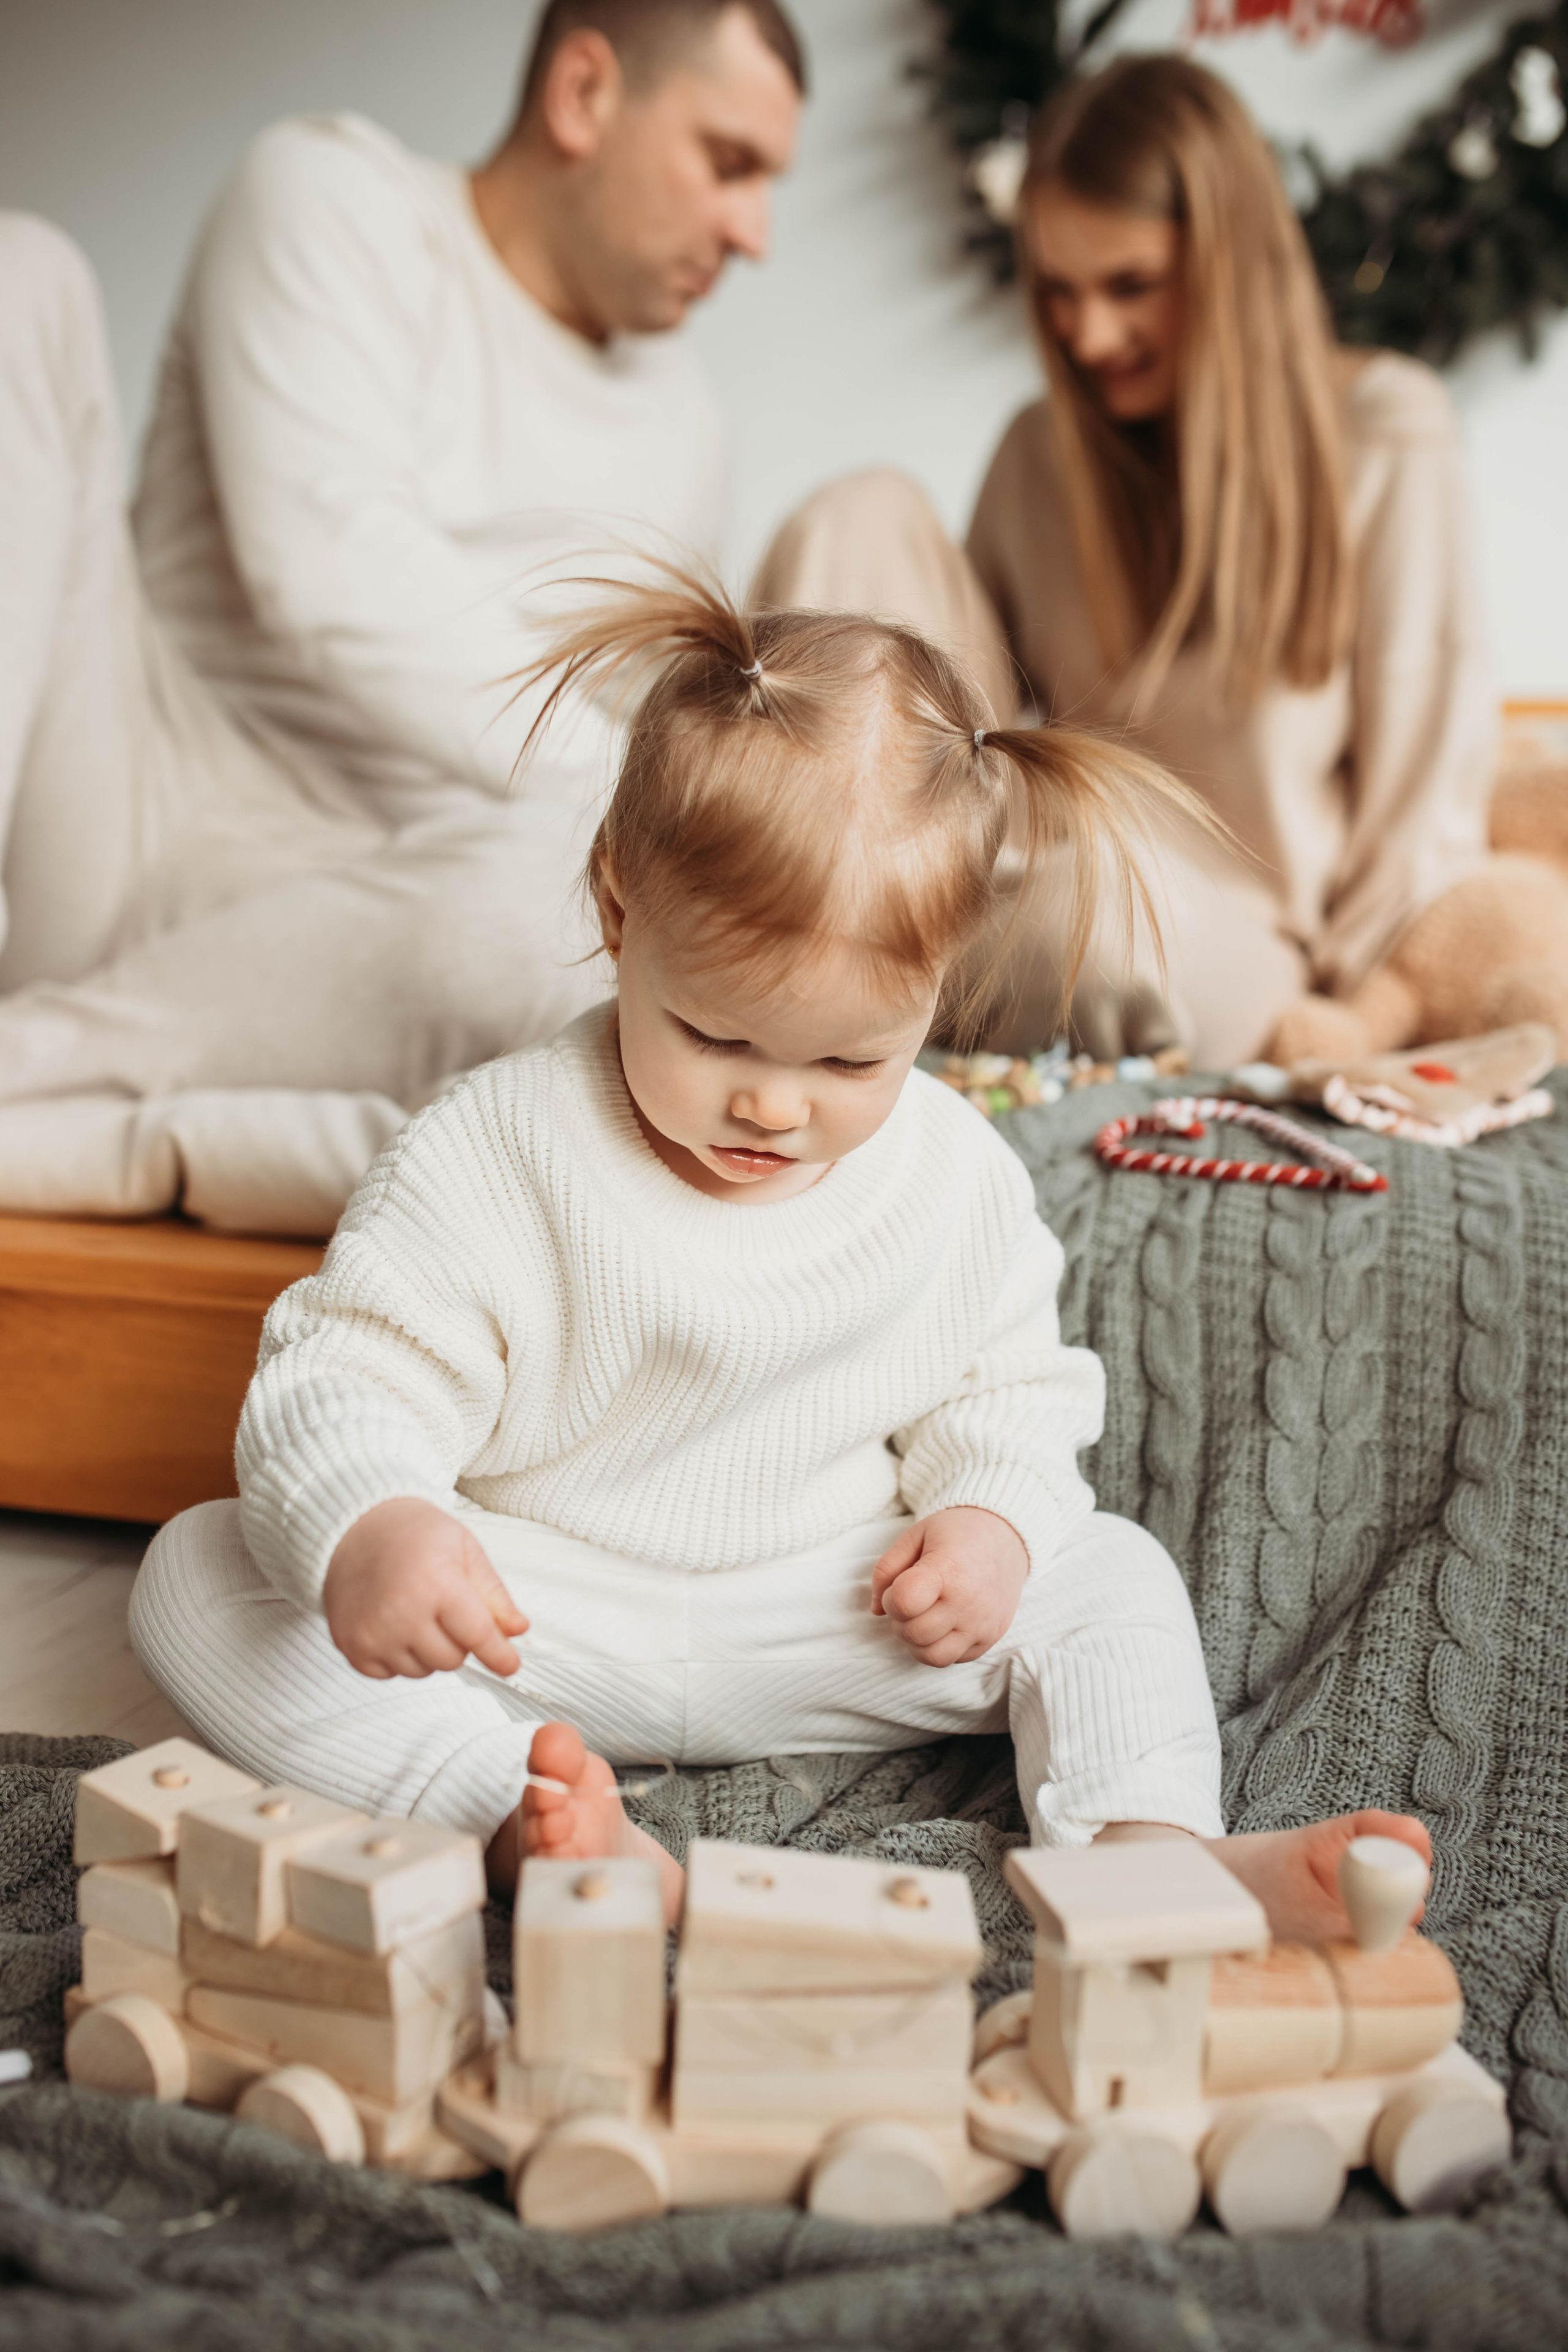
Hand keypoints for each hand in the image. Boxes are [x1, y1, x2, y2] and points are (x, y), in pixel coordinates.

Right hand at [323, 1497, 527, 1679]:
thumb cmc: (412, 1533)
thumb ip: (494, 1594)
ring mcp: (372, 1633)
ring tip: (416, 1610)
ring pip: (423, 1670)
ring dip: (428, 1650)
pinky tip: (393, 1622)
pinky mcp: (351, 1646)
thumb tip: (517, 1629)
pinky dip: (398, 1655)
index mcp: (436, 1583)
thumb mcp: (465, 1549)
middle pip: (452, 1659)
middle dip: (459, 1640)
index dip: (499, 1655)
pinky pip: (390, 1674)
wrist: (354, 1526)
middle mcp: (401, 1612)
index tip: (510, 1665)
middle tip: (446, 1608)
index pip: (478, 1635)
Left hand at [870, 1507, 1027, 1666]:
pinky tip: (942, 1623)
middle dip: (901, 1620)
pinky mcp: (990, 1638)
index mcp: (948, 1570)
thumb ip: (886, 1569)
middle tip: (911, 1600)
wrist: (1006, 1537)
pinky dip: (939, 1646)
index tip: (900, 1586)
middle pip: (914, 1633)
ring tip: (923, 1616)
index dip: (891, 1598)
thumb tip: (875, 1610)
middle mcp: (968, 1602)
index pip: (904, 1602)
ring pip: (932, 1656)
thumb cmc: (957, 1533)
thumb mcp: (915, 1534)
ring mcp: (982, 1624)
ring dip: (917, 1640)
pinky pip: (953, 1659)